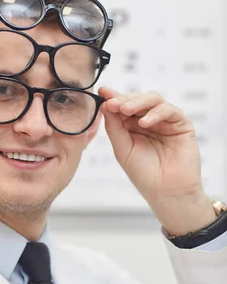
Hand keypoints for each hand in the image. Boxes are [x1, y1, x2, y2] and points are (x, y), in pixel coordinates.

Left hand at [98, 87, 215, 235]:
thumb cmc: (144, 174)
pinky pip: (170, 110)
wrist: (166, 192)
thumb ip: (115, 128)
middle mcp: (149, 121)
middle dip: (124, 99)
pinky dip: (156, 113)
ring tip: (126, 110)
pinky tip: (145, 123)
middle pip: (137, 99)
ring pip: (153, 100)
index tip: (102, 92)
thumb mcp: (123, 150)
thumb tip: (106, 104)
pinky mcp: (181, 124)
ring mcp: (165, 121)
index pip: (123, 107)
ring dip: (138, 102)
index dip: (113, 98)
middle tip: (113, 103)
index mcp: (132, 127)